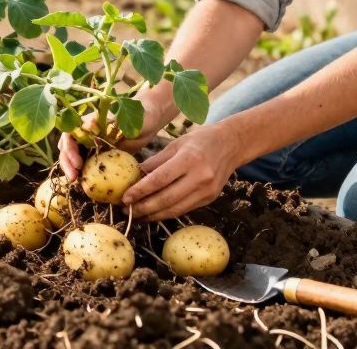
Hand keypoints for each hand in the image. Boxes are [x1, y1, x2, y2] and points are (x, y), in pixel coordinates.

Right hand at [58, 94, 171, 180]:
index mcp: (89, 122)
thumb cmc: (138, 114)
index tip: (78, 163)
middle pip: (67, 147)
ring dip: (72, 169)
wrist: (149, 119)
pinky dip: (84, 173)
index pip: (69, 135)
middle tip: (73, 178)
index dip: (69, 149)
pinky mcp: (101, 154)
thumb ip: (109, 122)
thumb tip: (89, 124)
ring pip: (75, 156)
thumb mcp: (125, 118)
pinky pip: (88, 164)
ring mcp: (93, 144)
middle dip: (67, 163)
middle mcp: (87, 133)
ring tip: (76, 182)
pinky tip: (87, 184)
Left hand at [121, 122, 241, 220]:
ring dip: (154, 215)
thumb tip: (134, 176)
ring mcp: (207, 190)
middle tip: (127, 211)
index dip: (140, 191)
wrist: (231, 144)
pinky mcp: (210, 198)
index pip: (159, 179)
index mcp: (189, 159)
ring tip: (138, 215)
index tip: (125, 198)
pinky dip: (167, 213)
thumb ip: (155, 161)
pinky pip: (184, 209)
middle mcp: (200, 177)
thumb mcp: (176, 144)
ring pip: (175, 209)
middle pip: (166, 199)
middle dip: (143, 208)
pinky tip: (155, 213)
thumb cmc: (200, 140)